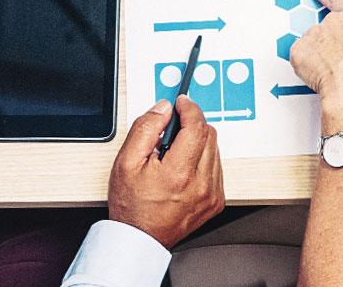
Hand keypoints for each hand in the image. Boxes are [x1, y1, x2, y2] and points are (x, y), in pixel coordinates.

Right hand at [107, 96, 224, 249]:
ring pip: (215, 149)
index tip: (181, 103)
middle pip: (209, 134)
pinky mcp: (215, 202)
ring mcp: (211, 195)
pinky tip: (184, 166)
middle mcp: (201, 185)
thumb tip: (164, 109)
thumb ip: (146, 128)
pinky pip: (216, 167)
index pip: (197, 126)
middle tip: (172, 129)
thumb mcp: (126, 161)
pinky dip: (203, 159)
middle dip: (192, 123)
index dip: (189, 108)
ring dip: (198, 141)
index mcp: (180, 173)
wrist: (141, 238)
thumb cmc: (132, 205)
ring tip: (174, 153)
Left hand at [289, 0, 342, 147]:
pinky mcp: (300, 50)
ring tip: (334, 76)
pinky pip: (301, 57)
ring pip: (313, 44)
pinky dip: (307, 67)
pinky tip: (320, 78)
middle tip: (341, 66)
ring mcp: (315, 34)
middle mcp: (334, 21)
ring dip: (320, 56)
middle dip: (331, 45)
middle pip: (327, 28)